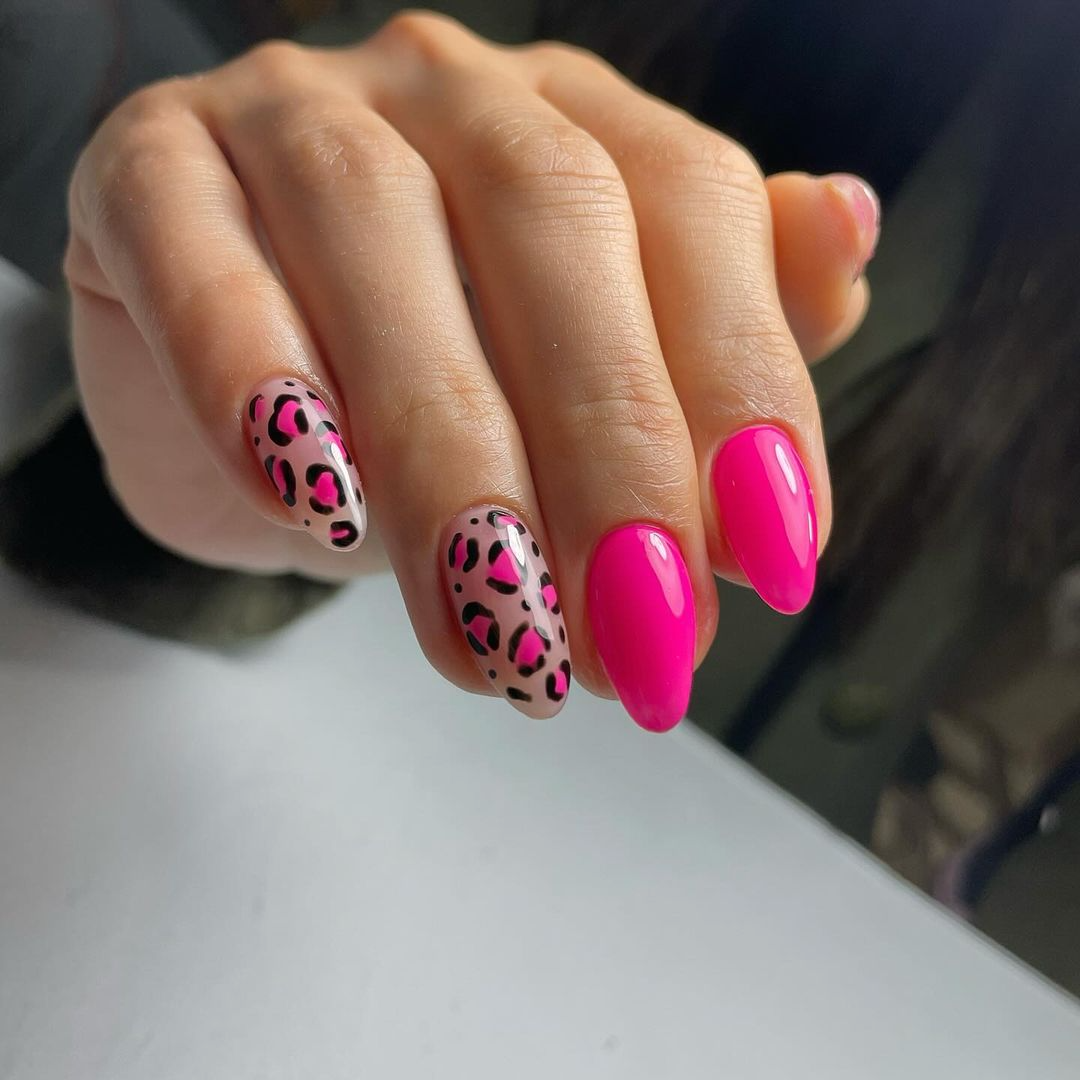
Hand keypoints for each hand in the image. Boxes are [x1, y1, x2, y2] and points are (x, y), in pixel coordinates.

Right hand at [65, 11, 878, 729]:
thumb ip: (724, 319)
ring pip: (379, 243)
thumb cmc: (437, 392)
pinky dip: (255, 380)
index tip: (774, 565)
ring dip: (450, 461)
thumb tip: (853, 229)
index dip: (746, 384)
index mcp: (574, 122)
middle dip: (611, 450)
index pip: (694, 209)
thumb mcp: (590, 373)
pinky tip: (314, 506)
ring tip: (494, 637)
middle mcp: (444, 90)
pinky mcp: (149, 175)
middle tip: (634, 640)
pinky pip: (197, 256)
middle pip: (555, 224)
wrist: (238, 393)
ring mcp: (287, 112)